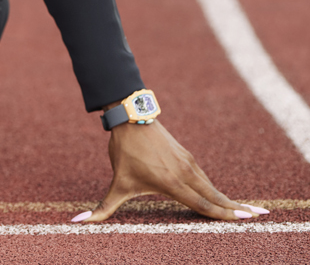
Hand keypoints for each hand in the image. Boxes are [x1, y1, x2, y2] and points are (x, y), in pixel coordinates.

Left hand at [73, 119, 268, 222]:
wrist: (130, 117)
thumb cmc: (124, 152)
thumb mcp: (116, 183)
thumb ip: (103, 208)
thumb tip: (78, 222)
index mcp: (172, 183)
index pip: (203, 205)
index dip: (224, 216)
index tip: (245, 222)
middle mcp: (185, 173)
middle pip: (216, 197)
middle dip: (237, 209)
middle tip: (261, 217)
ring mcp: (188, 163)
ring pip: (212, 187)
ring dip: (230, 199)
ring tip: (249, 211)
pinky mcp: (187, 155)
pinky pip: (205, 178)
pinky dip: (218, 189)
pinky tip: (226, 198)